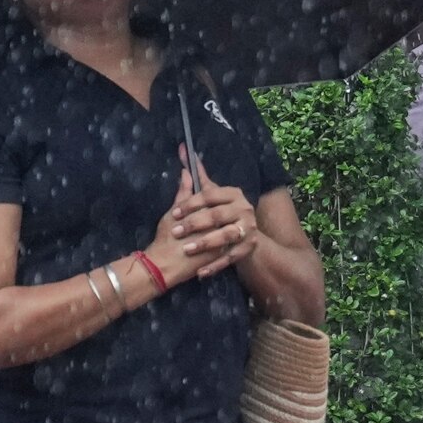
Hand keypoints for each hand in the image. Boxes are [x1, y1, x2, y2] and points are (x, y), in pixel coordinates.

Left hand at [155, 152, 256, 279]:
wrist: (243, 237)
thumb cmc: (220, 214)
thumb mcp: (209, 196)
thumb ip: (196, 178)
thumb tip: (184, 150)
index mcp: (233, 193)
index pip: (209, 195)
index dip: (190, 204)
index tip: (174, 214)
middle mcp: (244, 209)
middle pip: (216, 215)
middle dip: (194, 224)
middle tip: (176, 232)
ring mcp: (248, 229)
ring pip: (224, 236)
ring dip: (205, 244)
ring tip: (187, 250)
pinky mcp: (248, 248)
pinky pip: (230, 258)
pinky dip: (214, 265)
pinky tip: (200, 273)